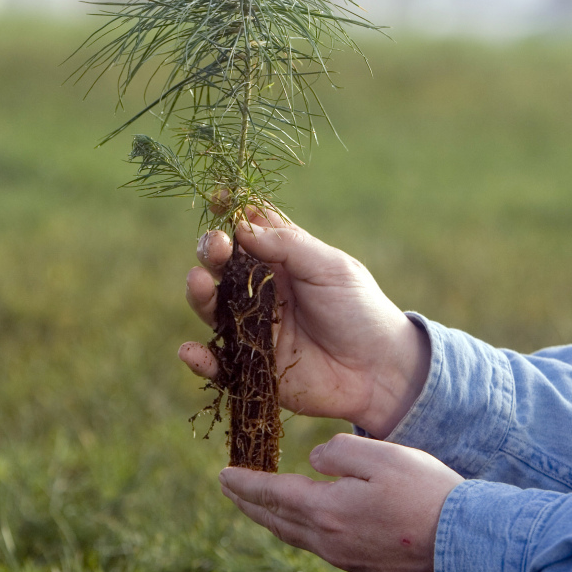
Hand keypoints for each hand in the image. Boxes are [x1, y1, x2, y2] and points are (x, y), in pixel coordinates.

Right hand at [179, 208, 430, 438]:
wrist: (379, 370)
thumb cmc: (359, 309)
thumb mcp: (329, 267)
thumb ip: (287, 245)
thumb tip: (241, 227)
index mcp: (284, 260)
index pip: (249, 231)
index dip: (231, 215)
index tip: (217, 201)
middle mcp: (262, 291)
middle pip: (223, 266)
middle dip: (212, 251)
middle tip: (214, 247)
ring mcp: (254, 328)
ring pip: (214, 309)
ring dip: (200, 295)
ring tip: (198, 281)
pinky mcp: (252, 367)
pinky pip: (219, 363)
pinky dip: (202, 359)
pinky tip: (192, 351)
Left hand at [219, 433, 462, 571]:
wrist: (464, 544)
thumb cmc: (426, 493)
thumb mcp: (381, 456)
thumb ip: (339, 451)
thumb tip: (315, 459)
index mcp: (328, 510)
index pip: (273, 493)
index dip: (246, 483)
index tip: (223, 474)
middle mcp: (329, 540)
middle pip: (276, 520)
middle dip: (249, 503)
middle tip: (229, 489)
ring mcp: (346, 557)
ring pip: (295, 536)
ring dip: (271, 518)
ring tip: (259, 505)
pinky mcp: (364, 565)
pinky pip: (316, 545)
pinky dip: (297, 529)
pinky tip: (305, 523)